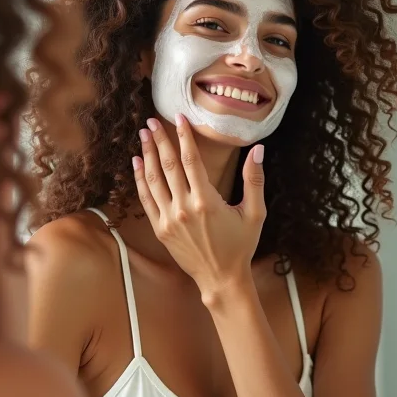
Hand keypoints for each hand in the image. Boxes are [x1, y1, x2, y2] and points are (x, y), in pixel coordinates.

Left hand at [132, 114, 265, 297]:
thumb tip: (259, 150)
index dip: (183, 136)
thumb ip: (254, 180)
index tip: (178, 118)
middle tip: (151, 121)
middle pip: (168, 165)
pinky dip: (140, 179)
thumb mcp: (255, 213)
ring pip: (153, 180)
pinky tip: (137, 163)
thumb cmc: (241, 246)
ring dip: (147, 155)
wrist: (221, 278)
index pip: (191, 160)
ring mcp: (169, 219)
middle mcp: (184, 207)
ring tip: (143, 136)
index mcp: (206, 201)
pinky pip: (146, 198)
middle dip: (159, 140)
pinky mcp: (160, 228)